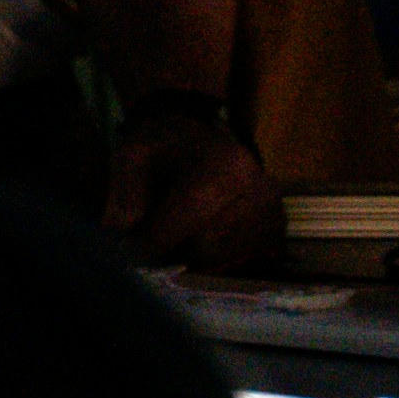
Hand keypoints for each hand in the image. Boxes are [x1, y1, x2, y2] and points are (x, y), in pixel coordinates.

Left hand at [99, 109, 279, 272]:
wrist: (199, 137)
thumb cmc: (162, 148)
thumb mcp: (132, 155)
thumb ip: (124, 191)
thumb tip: (121, 232)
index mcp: (224, 166)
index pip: (183, 221)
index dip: (149, 241)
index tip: (126, 250)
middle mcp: (259, 191)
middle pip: (201, 246)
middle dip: (171, 242)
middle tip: (157, 223)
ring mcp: (274, 213)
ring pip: (217, 258)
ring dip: (190, 248)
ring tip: (184, 218)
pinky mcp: (276, 231)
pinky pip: (233, 260)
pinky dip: (211, 251)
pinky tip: (205, 225)